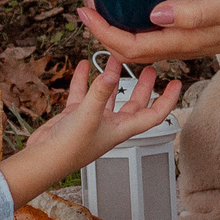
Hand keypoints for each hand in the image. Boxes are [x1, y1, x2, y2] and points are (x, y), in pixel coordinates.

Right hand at [0, 58, 183, 208]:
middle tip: (151, 68)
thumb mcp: (87, 117)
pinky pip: (83, 93)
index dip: (168, 100)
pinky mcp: (75, 115)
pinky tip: (83, 66)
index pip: (154, 115)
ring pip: (108, 96)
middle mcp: (110, 124)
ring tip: (116, 60)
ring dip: (113, 78)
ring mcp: (93, 119)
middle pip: (135, 104)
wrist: (42, 160)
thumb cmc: (68, 149)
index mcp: (122, 129)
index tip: (177, 83)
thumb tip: (110, 74)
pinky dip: (83, 79)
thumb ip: (99, 94)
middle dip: (144, 87)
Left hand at [78, 0, 219, 63]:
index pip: (131, 45)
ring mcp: (189, 41)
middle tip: (85, 5)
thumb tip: (154, 15)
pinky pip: (157, 36)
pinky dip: (138, 25)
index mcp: (184, 42)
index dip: (102, 31)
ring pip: (143, 44)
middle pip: (130, 50)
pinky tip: (136, 8)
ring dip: (118, 29)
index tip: (84, 9)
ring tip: (103, 6)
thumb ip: (193, 12)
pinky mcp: (196, 32)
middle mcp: (183, 46)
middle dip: (102, 31)